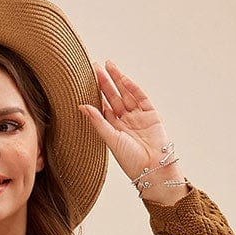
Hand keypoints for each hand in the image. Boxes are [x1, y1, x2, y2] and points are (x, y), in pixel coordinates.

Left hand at [76, 60, 180, 187]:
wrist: (153, 169)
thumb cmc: (131, 160)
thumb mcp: (111, 140)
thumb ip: (97, 121)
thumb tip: (81, 106)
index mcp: (114, 129)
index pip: (103, 107)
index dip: (96, 93)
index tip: (86, 79)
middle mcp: (125, 121)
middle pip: (113, 97)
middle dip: (105, 82)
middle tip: (95, 66)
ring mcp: (139, 117)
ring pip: (126, 94)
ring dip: (117, 80)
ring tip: (108, 65)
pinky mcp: (151, 114)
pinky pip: (140, 97)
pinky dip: (132, 87)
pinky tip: (123, 78)